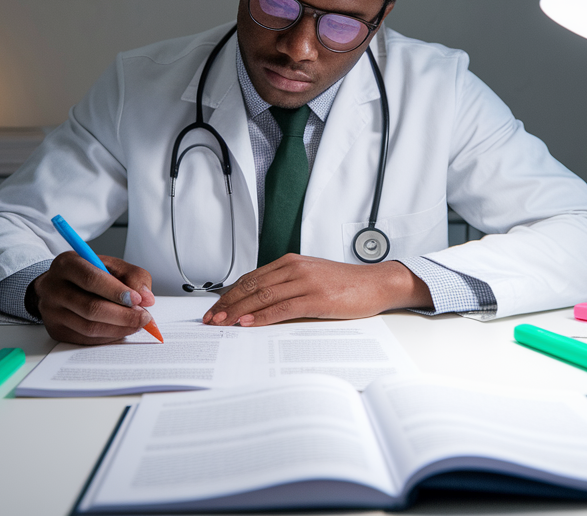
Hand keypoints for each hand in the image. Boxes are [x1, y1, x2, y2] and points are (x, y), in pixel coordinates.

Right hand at [29, 253, 156, 343]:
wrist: (57, 286)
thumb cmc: (87, 274)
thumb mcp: (109, 265)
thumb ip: (132, 275)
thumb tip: (146, 298)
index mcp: (67, 264)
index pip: (91, 280)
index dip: (117, 292)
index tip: (138, 300)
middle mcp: (53, 288)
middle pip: (91, 308)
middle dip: (123, 316)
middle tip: (144, 317)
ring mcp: (52, 312)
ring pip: (89, 327)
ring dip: (119, 329)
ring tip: (137, 324)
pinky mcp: (56, 330)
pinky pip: (87, 339)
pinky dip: (109, 336)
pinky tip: (121, 330)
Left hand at [201, 255, 431, 326]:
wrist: (376, 283)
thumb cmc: (345, 284)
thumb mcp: (311, 278)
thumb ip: (287, 285)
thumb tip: (258, 304)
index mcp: (290, 262)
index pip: (251, 278)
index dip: (229, 294)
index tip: (215, 308)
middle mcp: (294, 268)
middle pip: (251, 286)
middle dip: (227, 304)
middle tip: (210, 319)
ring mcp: (306, 282)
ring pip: (263, 296)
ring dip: (239, 311)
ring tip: (222, 323)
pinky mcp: (317, 298)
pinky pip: (283, 308)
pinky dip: (263, 317)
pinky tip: (249, 324)